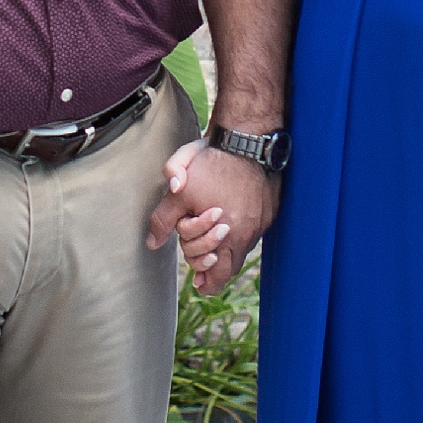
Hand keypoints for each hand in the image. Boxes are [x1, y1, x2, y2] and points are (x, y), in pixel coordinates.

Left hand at [146, 137, 276, 283]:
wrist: (246, 141)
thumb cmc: (212, 164)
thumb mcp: (178, 192)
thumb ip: (163, 220)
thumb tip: (153, 242)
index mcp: (226, 234)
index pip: (218, 272)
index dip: (205, 279)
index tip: (198, 282)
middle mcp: (247, 233)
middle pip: (233, 267)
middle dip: (216, 273)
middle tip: (204, 277)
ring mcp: (261, 222)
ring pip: (244, 249)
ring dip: (228, 254)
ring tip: (215, 253)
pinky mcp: (269, 210)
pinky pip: (255, 232)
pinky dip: (241, 236)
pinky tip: (231, 228)